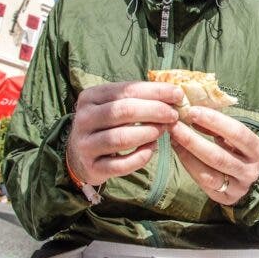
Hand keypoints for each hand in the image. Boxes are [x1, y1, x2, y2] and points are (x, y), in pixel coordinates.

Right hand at [65, 81, 181, 186]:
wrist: (80, 155)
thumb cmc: (107, 125)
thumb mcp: (115, 105)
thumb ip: (139, 98)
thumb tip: (175, 94)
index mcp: (90, 97)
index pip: (126, 90)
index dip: (155, 91)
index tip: (178, 95)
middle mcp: (84, 119)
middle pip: (124, 111)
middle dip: (154, 111)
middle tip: (173, 115)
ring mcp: (85, 145)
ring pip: (121, 138)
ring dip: (148, 133)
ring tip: (163, 130)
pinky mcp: (92, 167)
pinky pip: (121, 164)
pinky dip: (141, 157)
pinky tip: (151, 149)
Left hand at [169, 107, 258, 205]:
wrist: (252, 181)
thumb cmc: (242, 152)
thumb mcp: (237, 138)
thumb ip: (220, 128)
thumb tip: (193, 113)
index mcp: (258, 151)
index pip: (237, 133)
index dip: (215, 121)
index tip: (193, 111)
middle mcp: (250, 171)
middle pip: (219, 156)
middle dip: (193, 140)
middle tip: (174, 125)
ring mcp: (238, 187)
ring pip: (208, 173)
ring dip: (187, 153)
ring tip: (172, 137)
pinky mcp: (225, 198)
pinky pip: (203, 181)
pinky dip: (188, 164)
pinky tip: (178, 150)